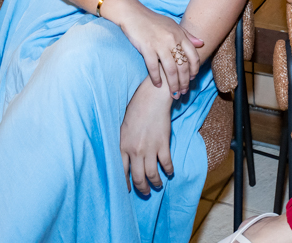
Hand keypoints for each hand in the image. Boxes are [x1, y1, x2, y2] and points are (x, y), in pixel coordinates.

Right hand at [113, 3, 203, 97]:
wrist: (134, 14)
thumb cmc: (154, 21)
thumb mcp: (174, 25)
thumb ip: (188, 35)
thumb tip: (201, 44)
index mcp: (180, 35)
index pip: (193, 56)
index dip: (194, 69)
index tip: (193, 78)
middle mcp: (172, 40)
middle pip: (183, 66)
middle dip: (185, 82)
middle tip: (184, 92)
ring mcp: (159, 44)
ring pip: (171, 70)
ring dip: (173, 84)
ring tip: (174, 93)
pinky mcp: (146, 48)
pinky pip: (153, 68)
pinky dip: (156, 79)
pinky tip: (158, 86)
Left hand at [121, 79, 173, 193]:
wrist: (151, 99)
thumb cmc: (136, 109)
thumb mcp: (124, 128)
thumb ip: (125, 143)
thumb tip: (127, 157)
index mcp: (123, 146)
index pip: (122, 171)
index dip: (126, 183)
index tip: (129, 189)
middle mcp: (135, 151)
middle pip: (138, 177)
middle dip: (142, 188)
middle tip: (146, 192)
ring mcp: (149, 148)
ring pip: (152, 174)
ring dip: (155, 183)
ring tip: (157, 186)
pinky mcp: (163, 144)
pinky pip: (166, 163)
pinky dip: (168, 170)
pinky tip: (169, 172)